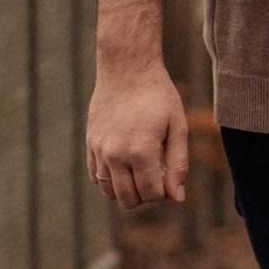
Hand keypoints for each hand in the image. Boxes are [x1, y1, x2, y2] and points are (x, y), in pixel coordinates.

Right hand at [87, 63, 189, 214]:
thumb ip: (178, 164)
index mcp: (141, 151)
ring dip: (127, 190)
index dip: (165, 192)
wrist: (126, 68)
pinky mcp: (90, 143)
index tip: (169, 175)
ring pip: (109, 192)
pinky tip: (124, 165)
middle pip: (128, 199)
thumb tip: (177, 197)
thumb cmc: (158, 95)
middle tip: (156, 176)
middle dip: (146, 196)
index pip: (152, 194)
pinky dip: (109, 179)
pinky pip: (95, 176)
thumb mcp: (178, 126)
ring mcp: (99, 150)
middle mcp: (116, 154)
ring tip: (141, 171)